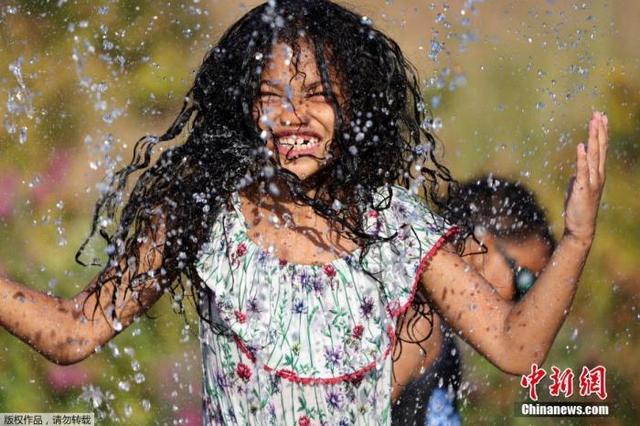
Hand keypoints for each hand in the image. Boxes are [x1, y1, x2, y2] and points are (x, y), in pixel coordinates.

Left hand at [563, 111, 607, 244]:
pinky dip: (582, 158)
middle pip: (600, 148)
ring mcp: (592, 181)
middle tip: (598, 113)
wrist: (581, 228)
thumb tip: (576, 174)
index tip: (601, 117)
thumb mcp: (579, 189)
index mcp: (597, 174)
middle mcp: (598, 175)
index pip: (601, 149)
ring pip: (594, 155)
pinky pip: (582, 170)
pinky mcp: (582, 188)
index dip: (601, 133)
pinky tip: (581, 145)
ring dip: (593, 138)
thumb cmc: (579, 208)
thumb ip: (580, 179)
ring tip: (593, 122)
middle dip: (599, 130)